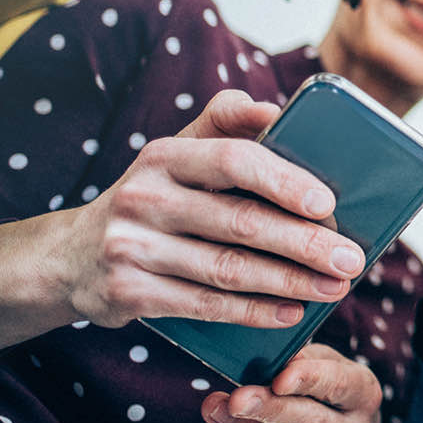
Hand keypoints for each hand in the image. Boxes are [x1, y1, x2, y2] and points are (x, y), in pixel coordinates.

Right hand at [55, 91, 365, 329]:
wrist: (71, 256)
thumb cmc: (155, 195)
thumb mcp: (180, 151)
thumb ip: (229, 124)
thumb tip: (281, 110)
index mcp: (165, 155)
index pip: (235, 159)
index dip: (285, 180)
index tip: (328, 203)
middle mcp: (144, 198)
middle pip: (240, 222)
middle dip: (305, 244)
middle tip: (351, 260)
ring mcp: (132, 247)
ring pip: (228, 269)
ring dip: (290, 282)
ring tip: (335, 287)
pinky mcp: (129, 292)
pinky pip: (204, 305)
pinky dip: (254, 311)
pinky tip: (292, 311)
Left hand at [201, 344, 382, 422]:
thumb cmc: (327, 394)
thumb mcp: (327, 366)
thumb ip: (304, 359)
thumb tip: (275, 355)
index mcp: (364, 395)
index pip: (340, 385)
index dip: (310, 380)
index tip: (279, 378)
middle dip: (269, 411)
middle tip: (235, 399)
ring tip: (214, 412)